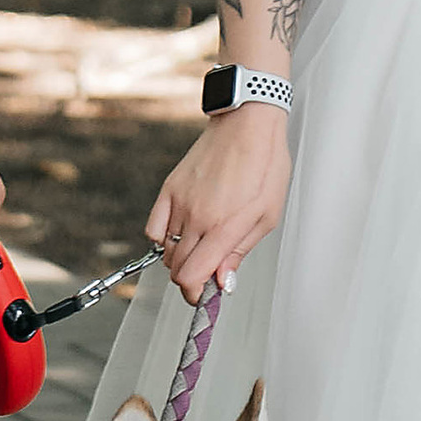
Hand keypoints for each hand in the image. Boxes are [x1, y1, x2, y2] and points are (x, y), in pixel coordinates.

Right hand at [147, 106, 291, 306]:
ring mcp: (179, 202)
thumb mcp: (267, 215)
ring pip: (165, 251)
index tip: (205, 295)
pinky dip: (162, 238)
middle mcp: (197, 217)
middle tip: (206, 274)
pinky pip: (153, 228)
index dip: (196, 295)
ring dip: (179, 260)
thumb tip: (222, 281)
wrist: (248, 125)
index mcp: (223, 227)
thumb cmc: (265, 166)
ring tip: (199, 249)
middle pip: (177, 269)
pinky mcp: (169, 188)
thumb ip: (240, 251)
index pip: (192, 278)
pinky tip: (181, 232)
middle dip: (190, 280)